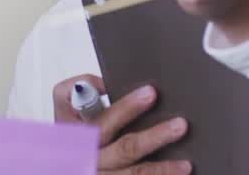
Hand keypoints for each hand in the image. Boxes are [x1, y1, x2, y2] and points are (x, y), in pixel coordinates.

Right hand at [52, 75, 190, 174]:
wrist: (63, 161)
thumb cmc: (68, 132)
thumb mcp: (63, 106)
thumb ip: (79, 89)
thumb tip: (105, 83)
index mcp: (78, 134)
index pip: (104, 118)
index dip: (127, 107)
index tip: (151, 92)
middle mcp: (90, 158)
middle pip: (125, 148)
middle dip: (154, 136)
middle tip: (180, 124)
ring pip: (133, 174)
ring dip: (162, 169)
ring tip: (185, 163)